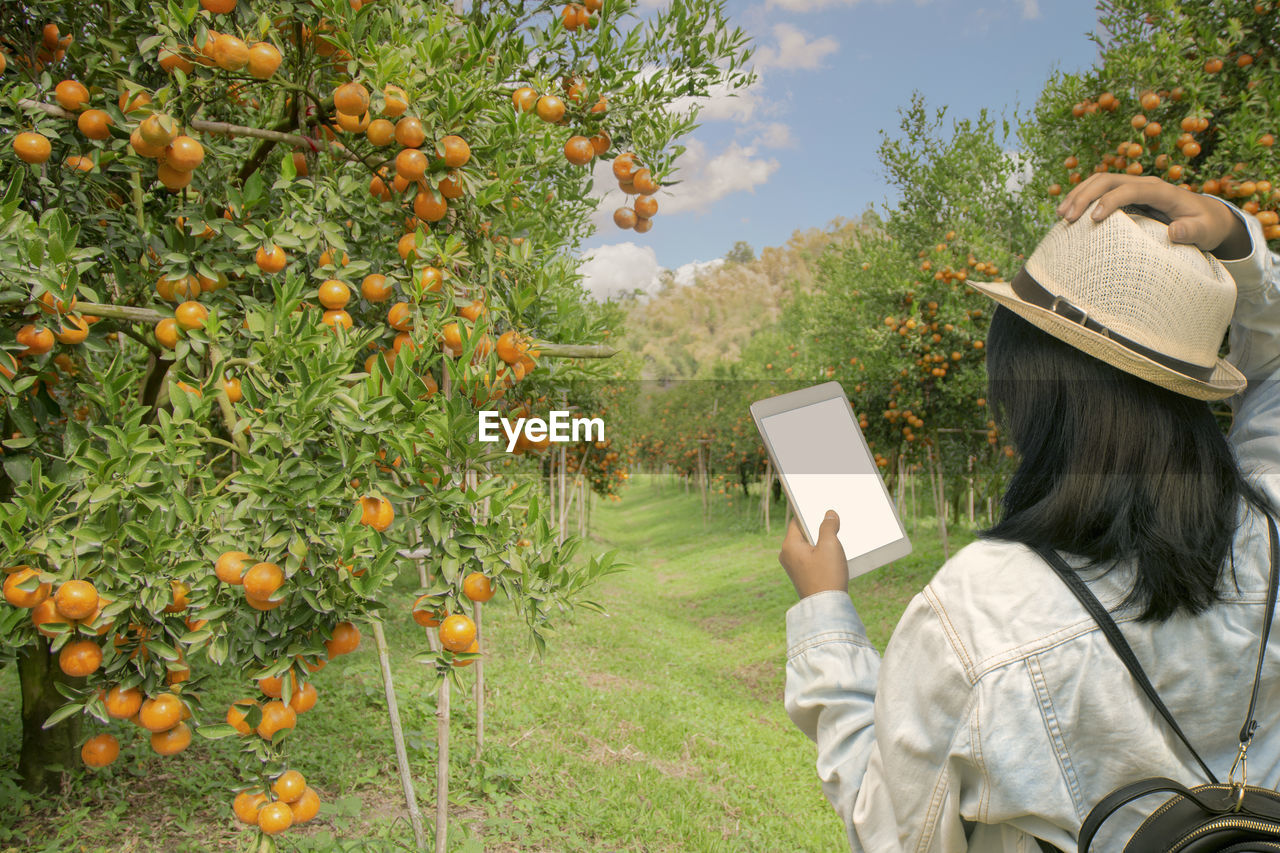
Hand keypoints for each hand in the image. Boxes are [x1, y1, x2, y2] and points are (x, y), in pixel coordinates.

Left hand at [779, 510, 848, 598]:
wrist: (827, 608)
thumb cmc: (827, 576)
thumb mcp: (830, 546)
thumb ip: (828, 526)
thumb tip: (829, 514)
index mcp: (789, 545)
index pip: (797, 521)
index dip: (810, 515)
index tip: (823, 512)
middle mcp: (786, 555)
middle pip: (803, 534)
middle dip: (818, 531)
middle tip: (834, 529)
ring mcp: (793, 567)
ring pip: (808, 547)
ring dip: (821, 545)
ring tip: (836, 546)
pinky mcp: (801, 576)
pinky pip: (810, 559)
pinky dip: (820, 556)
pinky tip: (833, 560)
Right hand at [1056, 174, 1250, 258]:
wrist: (1207, 215)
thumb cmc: (1205, 225)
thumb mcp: (1205, 231)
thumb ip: (1192, 231)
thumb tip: (1174, 231)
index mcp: (1162, 190)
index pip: (1130, 188)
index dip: (1110, 201)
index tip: (1094, 219)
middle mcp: (1145, 183)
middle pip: (1108, 179)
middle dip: (1085, 195)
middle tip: (1067, 218)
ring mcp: (1134, 186)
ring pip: (1099, 181)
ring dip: (1078, 195)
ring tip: (1061, 215)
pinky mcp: (1127, 194)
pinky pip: (1100, 190)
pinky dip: (1082, 198)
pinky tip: (1069, 213)